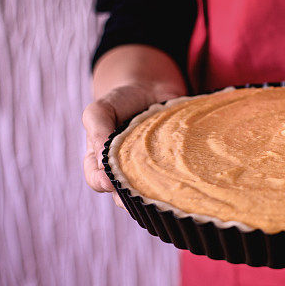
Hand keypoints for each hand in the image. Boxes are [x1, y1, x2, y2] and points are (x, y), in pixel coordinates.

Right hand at [82, 84, 179, 207]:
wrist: (151, 89)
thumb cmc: (120, 101)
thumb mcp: (100, 110)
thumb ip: (97, 131)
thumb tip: (102, 165)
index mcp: (102, 162)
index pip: (98, 181)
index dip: (103, 183)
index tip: (110, 181)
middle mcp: (126, 172)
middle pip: (126, 195)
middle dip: (133, 197)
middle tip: (142, 192)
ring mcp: (151, 171)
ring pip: (153, 193)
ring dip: (160, 193)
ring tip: (166, 188)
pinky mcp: (173, 166)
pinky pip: (178, 179)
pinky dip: (182, 179)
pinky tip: (187, 174)